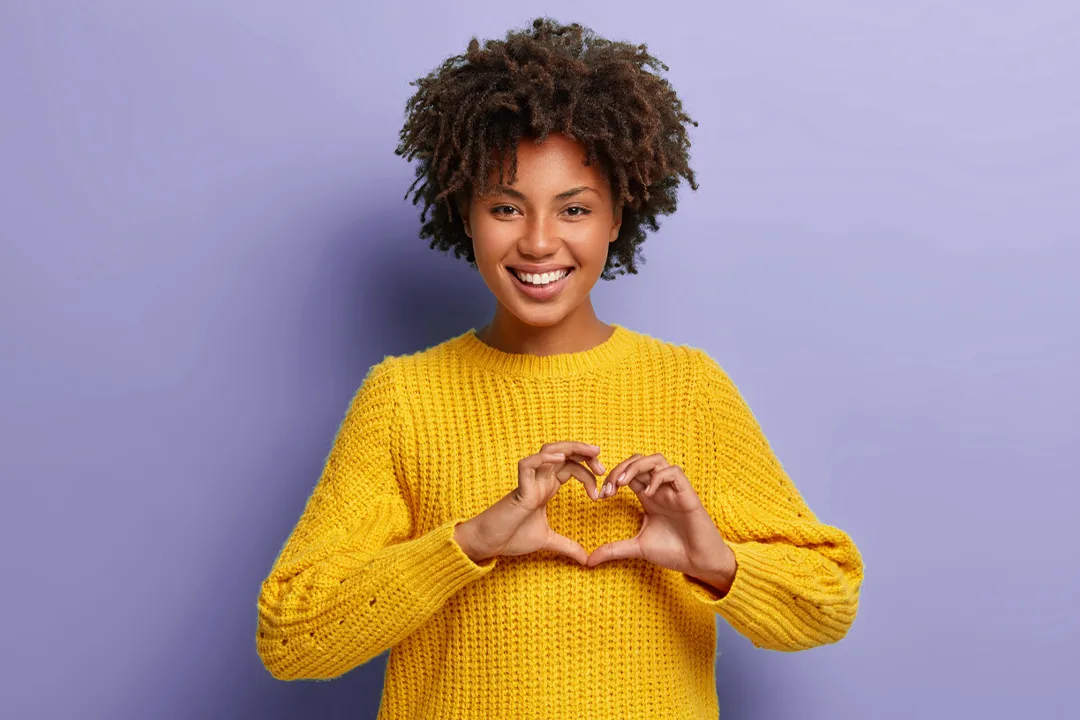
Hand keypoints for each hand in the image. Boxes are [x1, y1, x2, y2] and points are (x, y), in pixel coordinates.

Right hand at [454, 441, 604, 564]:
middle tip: (602, 463)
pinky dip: (543, 459)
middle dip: (584, 452)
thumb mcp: (548, 541)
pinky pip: (527, 465)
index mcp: (546, 487)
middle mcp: (539, 479)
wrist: (488, 544)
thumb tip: (587, 560)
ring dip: (570, 448)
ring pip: (548, 452)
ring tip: (590, 453)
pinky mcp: (518, 490)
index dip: (588, 472)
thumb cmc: (512, 537)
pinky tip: (560, 459)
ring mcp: (528, 482)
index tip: (601, 492)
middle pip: (563, 453)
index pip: (570, 467)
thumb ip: (568, 546)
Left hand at [586, 453, 734, 581]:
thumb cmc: (673, 551)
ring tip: (623, 484)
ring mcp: (674, 489)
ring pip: (656, 459)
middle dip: (620, 468)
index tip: (601, 496)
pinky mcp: (688, 494)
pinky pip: (674, 472)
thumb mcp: (637, 548)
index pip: (628, 473)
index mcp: (648, 496)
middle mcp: (660, 488)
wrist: (699, 563)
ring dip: (637, 467)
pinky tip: (649, 493)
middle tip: (609, 488)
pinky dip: (659, 477)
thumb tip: (588, 561)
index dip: (611, 477)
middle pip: (639, 460)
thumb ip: (614, 550)